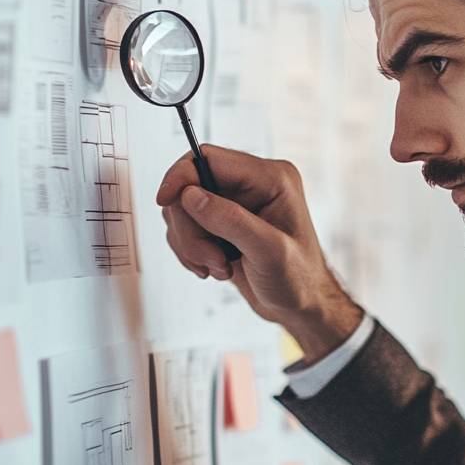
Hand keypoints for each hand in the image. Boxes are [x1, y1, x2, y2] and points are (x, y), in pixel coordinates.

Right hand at [156, 145, 363, 359]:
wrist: (300, 306)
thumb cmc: (299, 280)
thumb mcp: (269, 252)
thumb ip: (231, 221)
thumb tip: (190, 196)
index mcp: (272, 178)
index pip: (210, 158)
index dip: (181, 177)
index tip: (164, 201)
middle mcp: (252, 185)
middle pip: (190, 187)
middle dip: (192, 228)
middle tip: (212, 258)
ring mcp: (236, 205)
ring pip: (183, 209)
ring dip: (193, 244)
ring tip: (220, 266)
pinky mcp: (223, 223)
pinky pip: (186, 227)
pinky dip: (192, 251)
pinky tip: (216, 268)